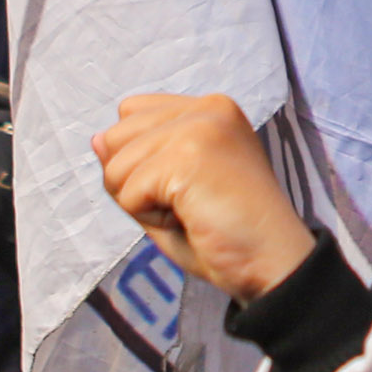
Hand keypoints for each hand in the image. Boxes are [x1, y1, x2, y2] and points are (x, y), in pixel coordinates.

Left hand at [93, 94, 317, 302]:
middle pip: (115, 136)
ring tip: (190, 212)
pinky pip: (128, 194)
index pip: (130, 114)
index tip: (185, 186)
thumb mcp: (172, 189)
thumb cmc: (227, 233)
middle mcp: (205, 108)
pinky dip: (150, 220)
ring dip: (143, 204)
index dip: (140, 160)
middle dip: (135, 181)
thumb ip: (135, 161)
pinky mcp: (187, 156)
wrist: (275, 263)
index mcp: (208, 109)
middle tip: (187, 203)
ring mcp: (197, 128)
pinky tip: (189, 220)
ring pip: (115, 167)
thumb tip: (96, 139)